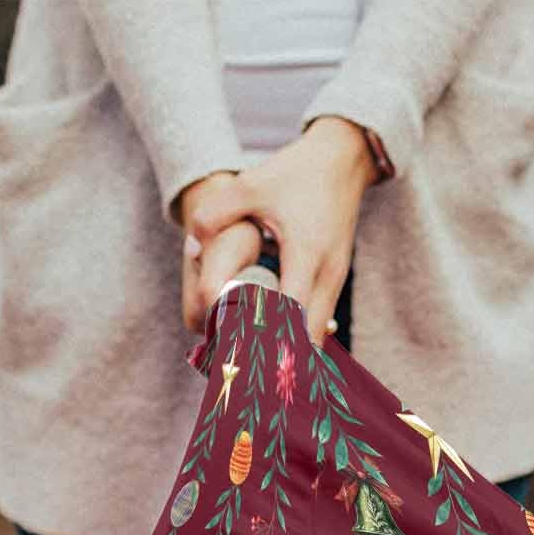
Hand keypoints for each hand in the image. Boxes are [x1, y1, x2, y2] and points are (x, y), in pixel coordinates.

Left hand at [184, 118, 377, 345]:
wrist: (343, 158)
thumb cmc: (296, 172)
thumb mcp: (252, 185)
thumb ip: (216, 213)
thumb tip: (190, 246)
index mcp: (306, 254)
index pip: (292, 315)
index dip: (269, 341)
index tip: (245, 361)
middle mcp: (327, 274)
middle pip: (309, 339)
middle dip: (280, 361)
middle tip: (246, 375)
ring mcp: (336, 280)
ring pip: (317, 335)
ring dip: (290, 353)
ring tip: (257, 367)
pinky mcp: (335, 281)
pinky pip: (319, 323)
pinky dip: (299, 338)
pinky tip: (274, 346)